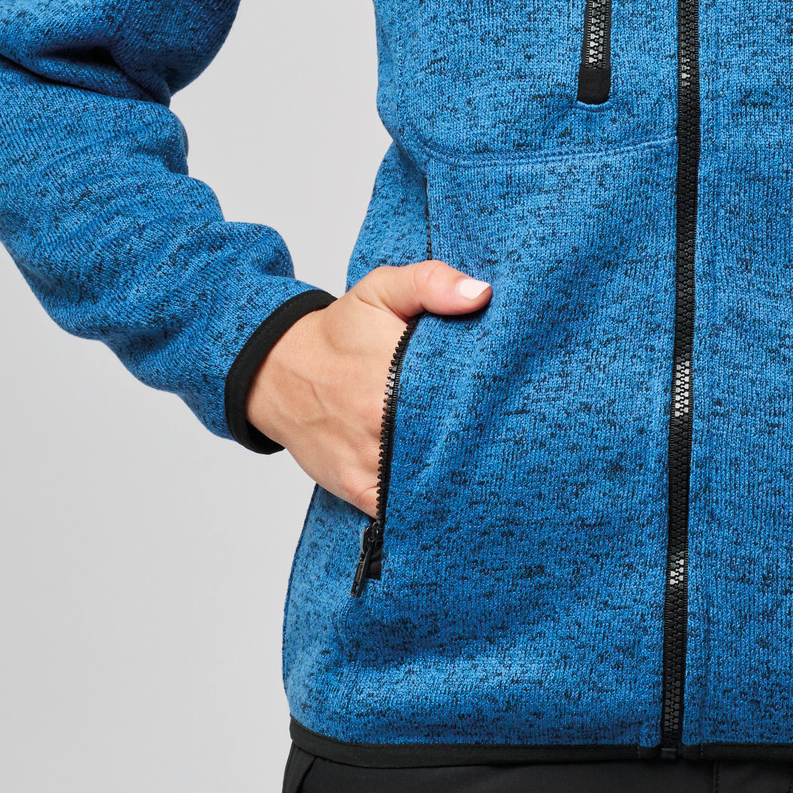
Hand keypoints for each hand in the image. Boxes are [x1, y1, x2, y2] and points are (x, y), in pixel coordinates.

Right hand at [246, 261, 490, 512]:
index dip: (495, 399)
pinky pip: (402, 509)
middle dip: (485, 438)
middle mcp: (381, 420)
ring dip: (460, 474)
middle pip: (454, 440)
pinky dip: (427, 505)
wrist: (278, 373)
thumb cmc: (337, 333)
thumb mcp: (381, 290)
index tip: (514, 400)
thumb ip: (431, 283)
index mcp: (393, 369)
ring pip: (431, 480)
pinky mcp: (359, 489)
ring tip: (490, 465)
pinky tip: (452, 494)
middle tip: (511, 434)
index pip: (464, 392)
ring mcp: (370, 460)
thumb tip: (481, 294)